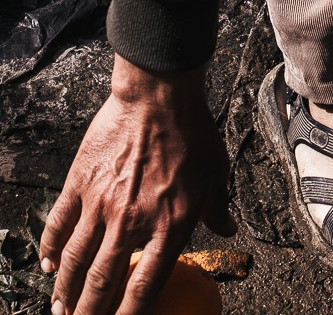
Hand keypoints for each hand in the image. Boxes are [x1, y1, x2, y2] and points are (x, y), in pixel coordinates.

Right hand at [39, 55, 235, 314]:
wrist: (160, 94)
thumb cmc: (193, 131)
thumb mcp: (217, 171)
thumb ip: (217, 207)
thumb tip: (228, 230)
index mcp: (170, 224)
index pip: (144, 286)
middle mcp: (133, 221)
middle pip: (103, 283)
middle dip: (89, 312)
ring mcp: (102, 204)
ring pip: (75, 260)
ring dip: (65, 290)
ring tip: (60, 308)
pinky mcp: (81, 183)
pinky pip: (59, 224)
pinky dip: (50, 249)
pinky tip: (48, 265)